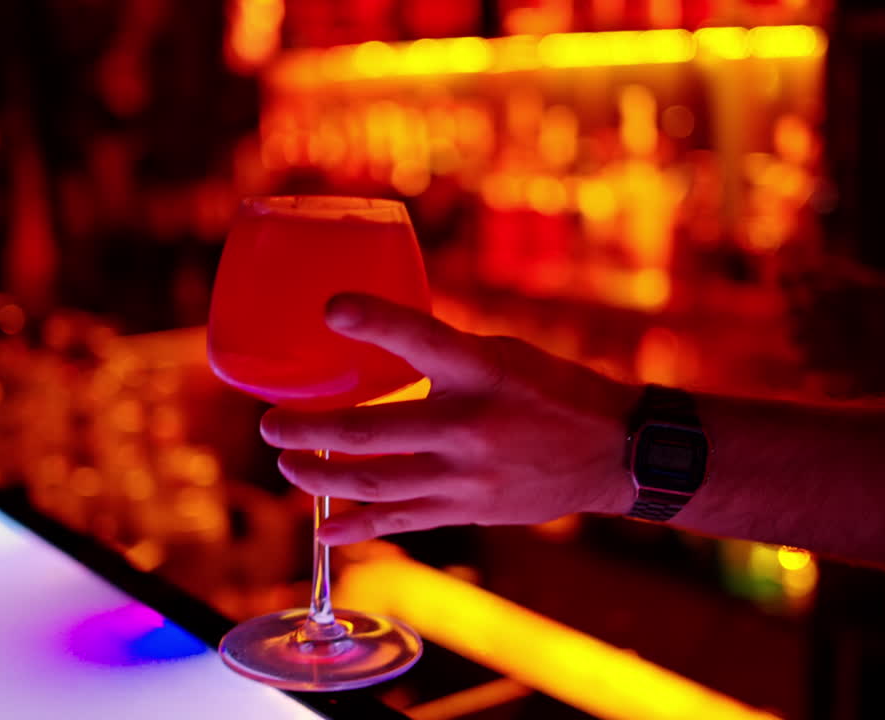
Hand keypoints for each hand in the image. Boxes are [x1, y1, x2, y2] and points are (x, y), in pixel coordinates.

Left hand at [259, 294, 640, 544]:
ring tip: (287, 463)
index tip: (330, 308)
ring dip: (317, 476)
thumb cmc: (550, 390)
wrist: (611, 452)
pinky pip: (399, 523)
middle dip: (305, 430)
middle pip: (365, 433)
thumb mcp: (502, 354)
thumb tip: (372, 342)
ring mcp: (465, 476)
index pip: (418, 337)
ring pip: (371, 484)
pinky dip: (354, 527)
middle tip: (272, 423)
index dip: (371, 319)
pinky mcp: (466, 511)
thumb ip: (441, 355)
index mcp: (480, 370)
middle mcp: (468, 425)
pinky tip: (323, 528)